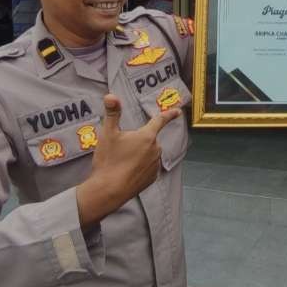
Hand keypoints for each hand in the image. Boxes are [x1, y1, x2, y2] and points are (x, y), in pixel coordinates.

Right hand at [75, 94, 178, 227]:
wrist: (109, 190)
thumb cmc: (109, 160)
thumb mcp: (108, 134)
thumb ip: (112, 113)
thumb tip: (111, 96)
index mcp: (147, 136)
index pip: (160, 121)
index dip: (168, 114)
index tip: (177, 111)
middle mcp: (155, 149)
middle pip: (148, 139)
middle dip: (138, 141)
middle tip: (121, 149)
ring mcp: (155, 165)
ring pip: (148, 154)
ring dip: (139, 155)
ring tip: (122, 162)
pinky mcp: (152, 178)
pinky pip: (148, 167)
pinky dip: (140, 168)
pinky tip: (127, 171)